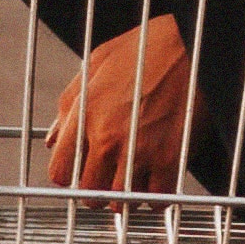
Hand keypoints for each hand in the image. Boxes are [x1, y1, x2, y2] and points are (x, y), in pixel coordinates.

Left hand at [43, 14, 190, 196]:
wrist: (192, 42)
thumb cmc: (144, 48)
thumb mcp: (97, 64)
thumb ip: (70, 104)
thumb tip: (53, 139)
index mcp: (86, 114)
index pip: (61, 172)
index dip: (70, 178)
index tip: (83, 172)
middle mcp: (107, 137)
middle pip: (90, 193)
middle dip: (97, 191)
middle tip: (111, 178)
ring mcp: (139, 151)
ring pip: (121, 202)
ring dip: (126, 197)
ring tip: (134, 181)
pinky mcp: (170, 158)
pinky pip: (156, 199)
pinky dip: (156, 197)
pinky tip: (158, 181)